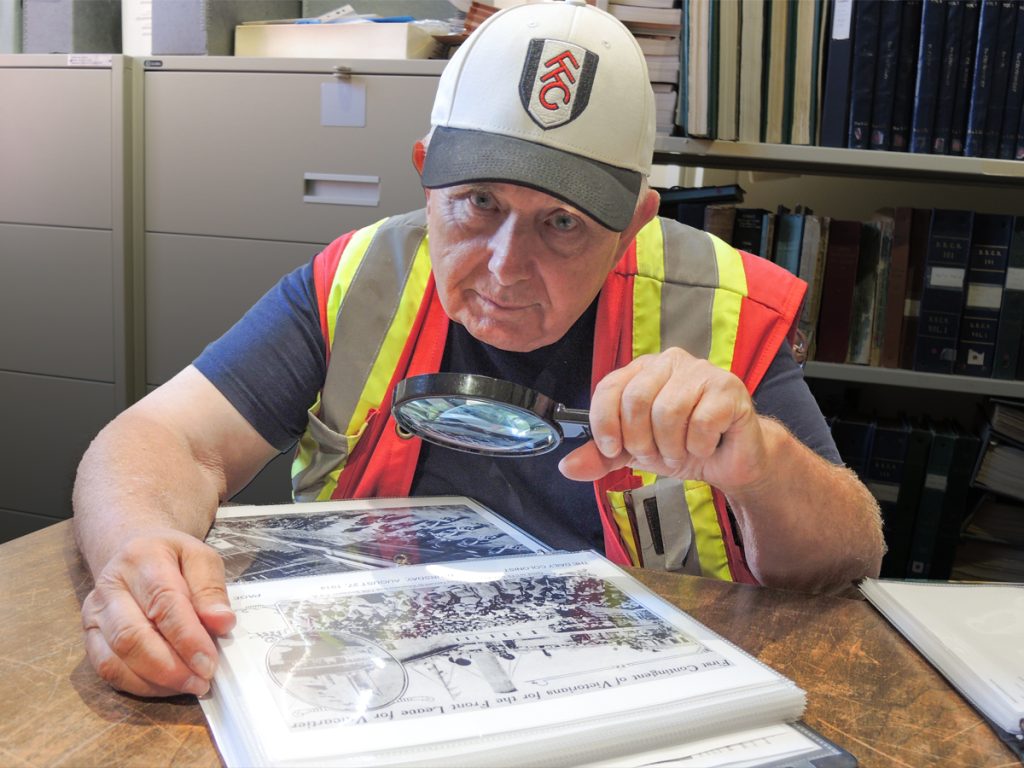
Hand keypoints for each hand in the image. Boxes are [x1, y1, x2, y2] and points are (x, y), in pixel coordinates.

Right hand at [80, 529, 235, 696]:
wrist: (132, 552)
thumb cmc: (172, 558)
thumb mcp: (200, 558)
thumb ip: (211, 589)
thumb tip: (222, 623)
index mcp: (141, 559)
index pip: (163, 602)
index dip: (187, 638)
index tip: (209, 663)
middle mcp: (109, 587)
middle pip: (131, 637)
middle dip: (169, 667)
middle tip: (201, 681)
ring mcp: (93, 615)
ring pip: (114, 659)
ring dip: (155, 681)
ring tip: (189, 685)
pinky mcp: (89, 638)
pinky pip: (107, 670)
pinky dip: (139, 685)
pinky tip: (167, 686)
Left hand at [559, 348, 768, 491]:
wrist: (730, 460)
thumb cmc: (681, 446)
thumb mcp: (634, 453)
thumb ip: (601, 456)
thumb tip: (567, 466)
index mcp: (642, 371)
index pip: (609, 387)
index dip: (605, 423)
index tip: (613, 450)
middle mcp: (669, 362)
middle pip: (636, 399)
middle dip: (641, 441)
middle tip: (656, 455)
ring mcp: (702, 371)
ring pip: (668, 411)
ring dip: (672, 447)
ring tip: (681, 452)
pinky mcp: (728, 388)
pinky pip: (702, 422)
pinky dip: (699, 447)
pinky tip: (706, 446)